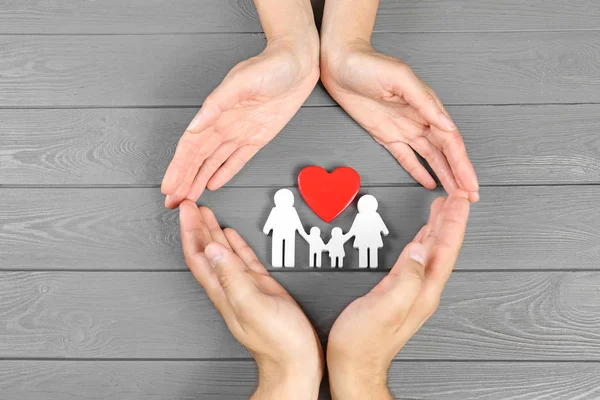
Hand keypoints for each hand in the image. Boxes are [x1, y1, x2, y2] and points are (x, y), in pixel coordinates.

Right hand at [162, 33, 318, 207]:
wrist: (297, 63)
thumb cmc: (270, 66)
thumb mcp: (241, 81)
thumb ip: (216, 104)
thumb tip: (195, 126)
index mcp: (215, 112)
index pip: (190, 146)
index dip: (178, 167)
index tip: (168, 186)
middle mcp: (224, 125)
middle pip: (198, 158)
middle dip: (183, 180)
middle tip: (172, 201)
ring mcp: (239, 133)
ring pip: (214, 162)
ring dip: (199, 179)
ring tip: (188, 197)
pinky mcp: (257, 137)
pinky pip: (237, 160)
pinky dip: (224, 172)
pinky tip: (213, 184)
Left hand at [179, 201, 322, 398]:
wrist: (296, 360)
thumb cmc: (277, 342)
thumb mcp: (252, 305)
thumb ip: (232, 277)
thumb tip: (212, 248)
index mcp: (222, 291)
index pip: (198, 256)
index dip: (190, 231)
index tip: (186, 210)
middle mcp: (229, 287)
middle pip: (206, 250)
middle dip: (197, 226)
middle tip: (191, 204)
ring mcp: (244, 286)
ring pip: (222, 252)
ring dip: (212, 231)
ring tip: (205, 213)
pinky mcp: (261, 287)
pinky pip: (242, 260)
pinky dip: (235, 244)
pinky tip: (231, 235)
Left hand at [321, 40, 478, 201]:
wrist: (340, 64)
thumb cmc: (368, 64)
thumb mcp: (400, 78)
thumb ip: (424, 102)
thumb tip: (445, 124)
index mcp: (427, 105)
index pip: (450, 140)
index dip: (462, 163)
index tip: (471, 183)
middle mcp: (419, 119)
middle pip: (444, 152)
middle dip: (459, 174)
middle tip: (469, 196)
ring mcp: (403, 128)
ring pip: (429, 158)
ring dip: (443, 175)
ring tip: (454, 194)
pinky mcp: (386, 135)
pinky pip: (406, 157)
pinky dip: (418, 171)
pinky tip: (429, 182)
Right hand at [326, 191, 470, 398]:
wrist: (353, 367)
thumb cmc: (363, 344)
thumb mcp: (385, 307)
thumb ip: (406, 278)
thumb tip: (420, 249)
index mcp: (423, 291)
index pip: (446, 249)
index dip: (454, 222)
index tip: (460, 200)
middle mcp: (422, 291)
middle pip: (443, 247)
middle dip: (451, 219)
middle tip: (456, 196)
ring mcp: (412, 292)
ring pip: (432, 251)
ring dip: (439, 228)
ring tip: (443, 209)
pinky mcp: (398, 292)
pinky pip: (417, 259)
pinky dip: (423, 242)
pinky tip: (422, 237)